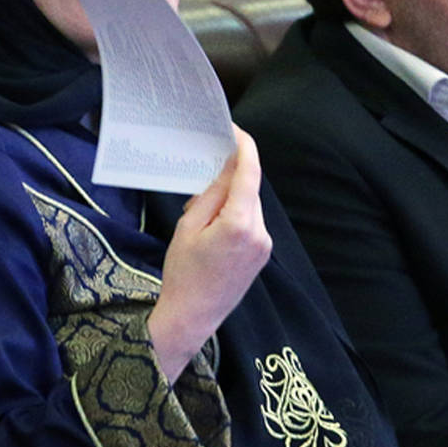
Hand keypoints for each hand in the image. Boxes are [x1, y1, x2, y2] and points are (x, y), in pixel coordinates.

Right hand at [148, 127, 272, 379]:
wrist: (193, 315)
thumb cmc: (183, 272)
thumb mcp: (189, 225)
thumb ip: (212, 193)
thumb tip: (228, 167)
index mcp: (239, 223)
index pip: (250, 173)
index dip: (244, 147)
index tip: (234, 131)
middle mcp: (260, 232)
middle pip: (249, 189)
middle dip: (229, 179)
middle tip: (201, 179)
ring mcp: (264, 244)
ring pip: (250, 205)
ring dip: (230, 200)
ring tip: (201, 218)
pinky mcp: (263, 254)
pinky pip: (251, 222)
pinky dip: (235, 216)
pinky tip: (213, 231)